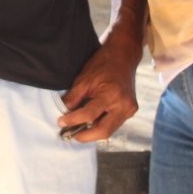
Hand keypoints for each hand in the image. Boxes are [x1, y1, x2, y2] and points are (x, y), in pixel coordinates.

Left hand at [58, 23, 141, 141]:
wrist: (123, 57)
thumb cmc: (103, 64)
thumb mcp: (84, 78)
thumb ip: (74, 97)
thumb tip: (64, 112)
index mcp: (112, 95)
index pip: (90, 115)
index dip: (74, 120)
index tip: (61, 123)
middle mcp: (124, 106)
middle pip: (103, 131)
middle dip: (86, 136)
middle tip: (71, 135)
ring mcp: (129, 110)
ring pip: (109, 130)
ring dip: (93, 132)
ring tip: (78, 130)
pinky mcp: (130, 111)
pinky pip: (114, 124)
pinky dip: (101, 125)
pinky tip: (91, 123)